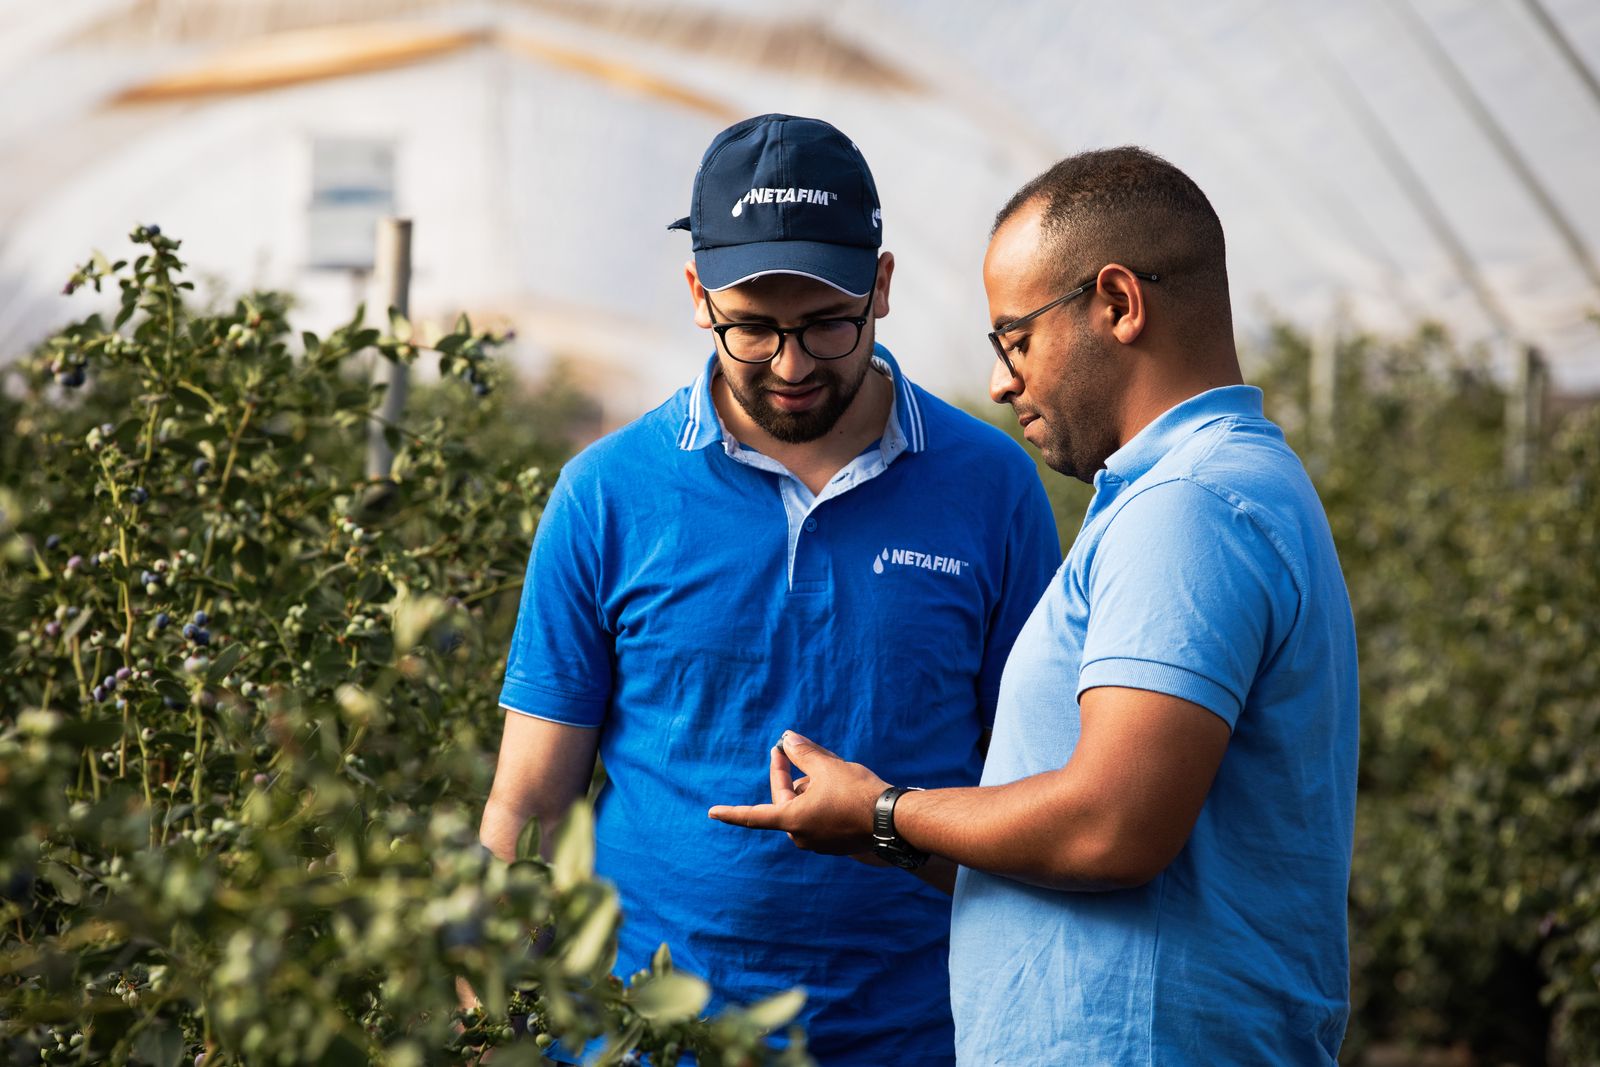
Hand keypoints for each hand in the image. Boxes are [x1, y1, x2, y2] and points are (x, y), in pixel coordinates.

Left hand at [707, 731, 888, 854]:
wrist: (893, 821)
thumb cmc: (858, 793)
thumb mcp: (828, 767)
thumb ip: (803, 753)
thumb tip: (787, 738)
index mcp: (792, 820)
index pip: (753, 814)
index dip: (731, 811)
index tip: (712, 813)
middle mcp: (801, 836)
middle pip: (787, 801)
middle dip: (792, 776)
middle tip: (790, 749)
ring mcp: (819, 843)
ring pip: (806, 807)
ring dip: (813, 787)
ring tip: (834, 771)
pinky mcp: (836, 845)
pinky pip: (820, 818)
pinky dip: (825, 801)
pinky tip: (844, 788)